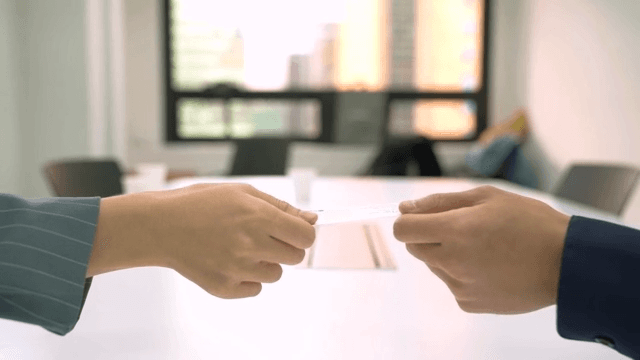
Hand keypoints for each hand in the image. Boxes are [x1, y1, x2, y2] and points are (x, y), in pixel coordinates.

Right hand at [88, 183, 316, 298]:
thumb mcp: (243, 193)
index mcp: (259, 217)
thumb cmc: (201, 204)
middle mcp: (251, 244)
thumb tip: (312, 219)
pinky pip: (254, 289)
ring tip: (240, 247)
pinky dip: (247, 278)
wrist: (160, 225)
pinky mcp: (224, 287)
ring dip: (266, 263)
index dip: (303, 233)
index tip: (294, 231)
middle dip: (285, 246)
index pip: (306, 237)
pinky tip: (228, 261)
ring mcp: (237, 269)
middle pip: (295, 257)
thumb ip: (281, 207)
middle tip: (263, 237)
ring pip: (276, 274)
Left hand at [393, 185, 570, 313]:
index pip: (403, 230)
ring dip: (447, 254)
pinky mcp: (470, 303)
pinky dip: (463, 273)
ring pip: (435, 265)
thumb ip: (440, 202)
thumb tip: (406, 207)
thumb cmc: (530, 222)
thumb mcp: (486, 197)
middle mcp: (452, 261)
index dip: (408, 220)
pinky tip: (491, 266)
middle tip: (463, 228)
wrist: (566, 264)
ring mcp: (460, 286)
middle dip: (429, 235)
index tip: (421, 216)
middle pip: (416, 248)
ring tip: (485, 247)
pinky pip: (453, 283)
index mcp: (454, 231)